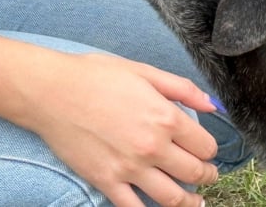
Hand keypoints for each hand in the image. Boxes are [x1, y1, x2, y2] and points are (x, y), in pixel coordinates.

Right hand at [16, 52, 218, 206]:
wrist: (51, 91)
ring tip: (195, 200)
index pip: (205, 146)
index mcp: (165, 117)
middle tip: (209, 176)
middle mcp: (152, 147)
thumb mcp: (144, 71)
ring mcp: (129, 168)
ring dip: (190, 201)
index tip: (207, 150)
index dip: (210, 150)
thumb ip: (182, 89)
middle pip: (194, 173)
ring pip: (172, 198)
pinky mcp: (106, 182)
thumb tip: (213, 105)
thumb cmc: (96, 76)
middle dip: (207, 176)